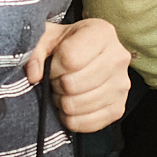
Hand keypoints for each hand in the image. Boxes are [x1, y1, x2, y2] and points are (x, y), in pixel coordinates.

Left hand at [25, 17, 132, 133]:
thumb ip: (34, 52)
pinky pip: (86, 123)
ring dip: (62, 101)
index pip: (70, 59)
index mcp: (102, 33)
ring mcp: (122, 85)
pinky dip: (71, 118)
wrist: (85, 56)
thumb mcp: (46, 38)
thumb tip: (34, 76)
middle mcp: (118, 57)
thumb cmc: (65, 45)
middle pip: (72, 84)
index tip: (53, 65)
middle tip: (57, 80)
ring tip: (65, 91)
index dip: (53, 67)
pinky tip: (72, 105)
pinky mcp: (118, 108)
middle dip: (57, 85)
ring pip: (76, 105)